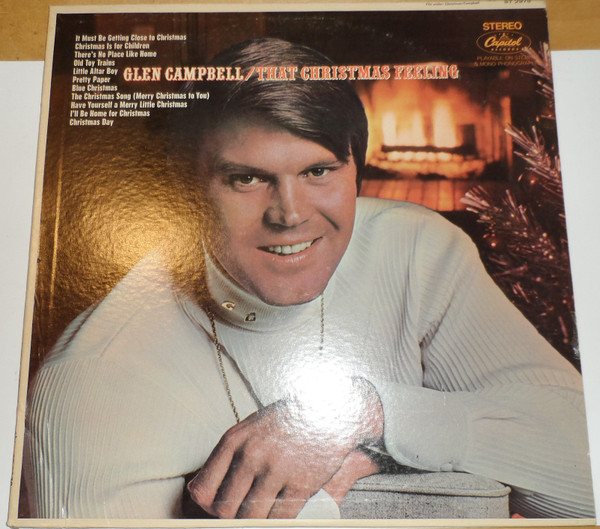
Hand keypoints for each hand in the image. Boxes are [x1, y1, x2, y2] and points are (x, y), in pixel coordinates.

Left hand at [188, 377, 382, 518]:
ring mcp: (276, 469)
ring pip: (250, 518)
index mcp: (234, 440)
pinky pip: (280, 518)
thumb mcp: (250, 429)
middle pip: (225, 509)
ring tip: (261, 514)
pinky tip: (279, 515)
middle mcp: (251, 454)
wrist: (326, 410)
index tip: (218, 508)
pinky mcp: (301, 483)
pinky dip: (277, 522)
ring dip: (255, 521)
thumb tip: (199, 492)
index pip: (204, 489)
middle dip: (232, 517)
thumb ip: (228, 457)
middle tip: (243, 512)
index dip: (209, 506)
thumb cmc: (285, 420)